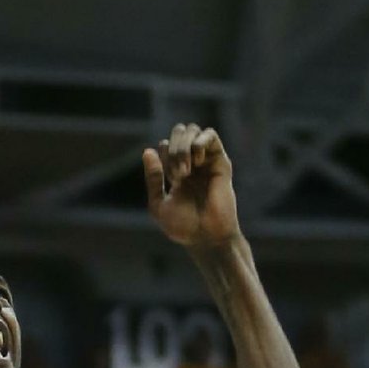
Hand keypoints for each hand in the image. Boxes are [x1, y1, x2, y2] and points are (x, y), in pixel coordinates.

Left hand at [143, 125, 240, 247]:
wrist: (206, 237)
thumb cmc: (183, 226)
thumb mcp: (158, 204)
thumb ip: (153, 178)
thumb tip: (147, 151)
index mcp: (176, 171)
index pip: (165, 145)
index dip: (163, 156)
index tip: (170, 180)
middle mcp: (192, 163)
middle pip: (178, 132)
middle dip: (173, 148)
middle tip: (177, 174)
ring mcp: (206, 161)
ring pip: (192, 130)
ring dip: (183, 147)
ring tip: (186, 170)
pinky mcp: (221, 162)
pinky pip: (210, 135)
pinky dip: (199, 143)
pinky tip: (197, 162)